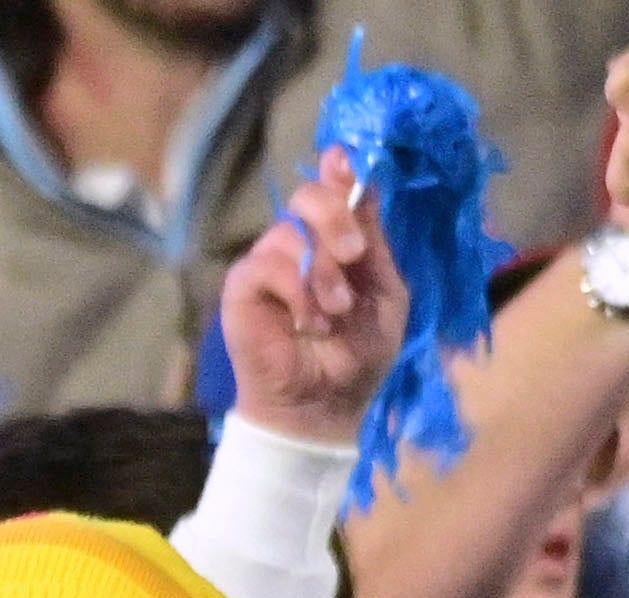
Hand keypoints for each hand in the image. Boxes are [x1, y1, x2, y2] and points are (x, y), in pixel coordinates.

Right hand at [218, 151, 397, 444]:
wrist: (324, 407)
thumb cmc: (357, 357)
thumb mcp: (385, 296)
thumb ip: (375, 243)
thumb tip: (364, 184)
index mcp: (338, 243)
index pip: (335, 191)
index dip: (338, 170)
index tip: (342, 159)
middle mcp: (301, 245)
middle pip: (308, 197)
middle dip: (334, 217)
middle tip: (352, 255)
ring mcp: (269, 263)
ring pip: (288, 232)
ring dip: (321, 274)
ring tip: (334, 314)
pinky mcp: (243, 287)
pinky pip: (265, 263)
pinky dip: (294, 290)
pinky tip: (308, 323)